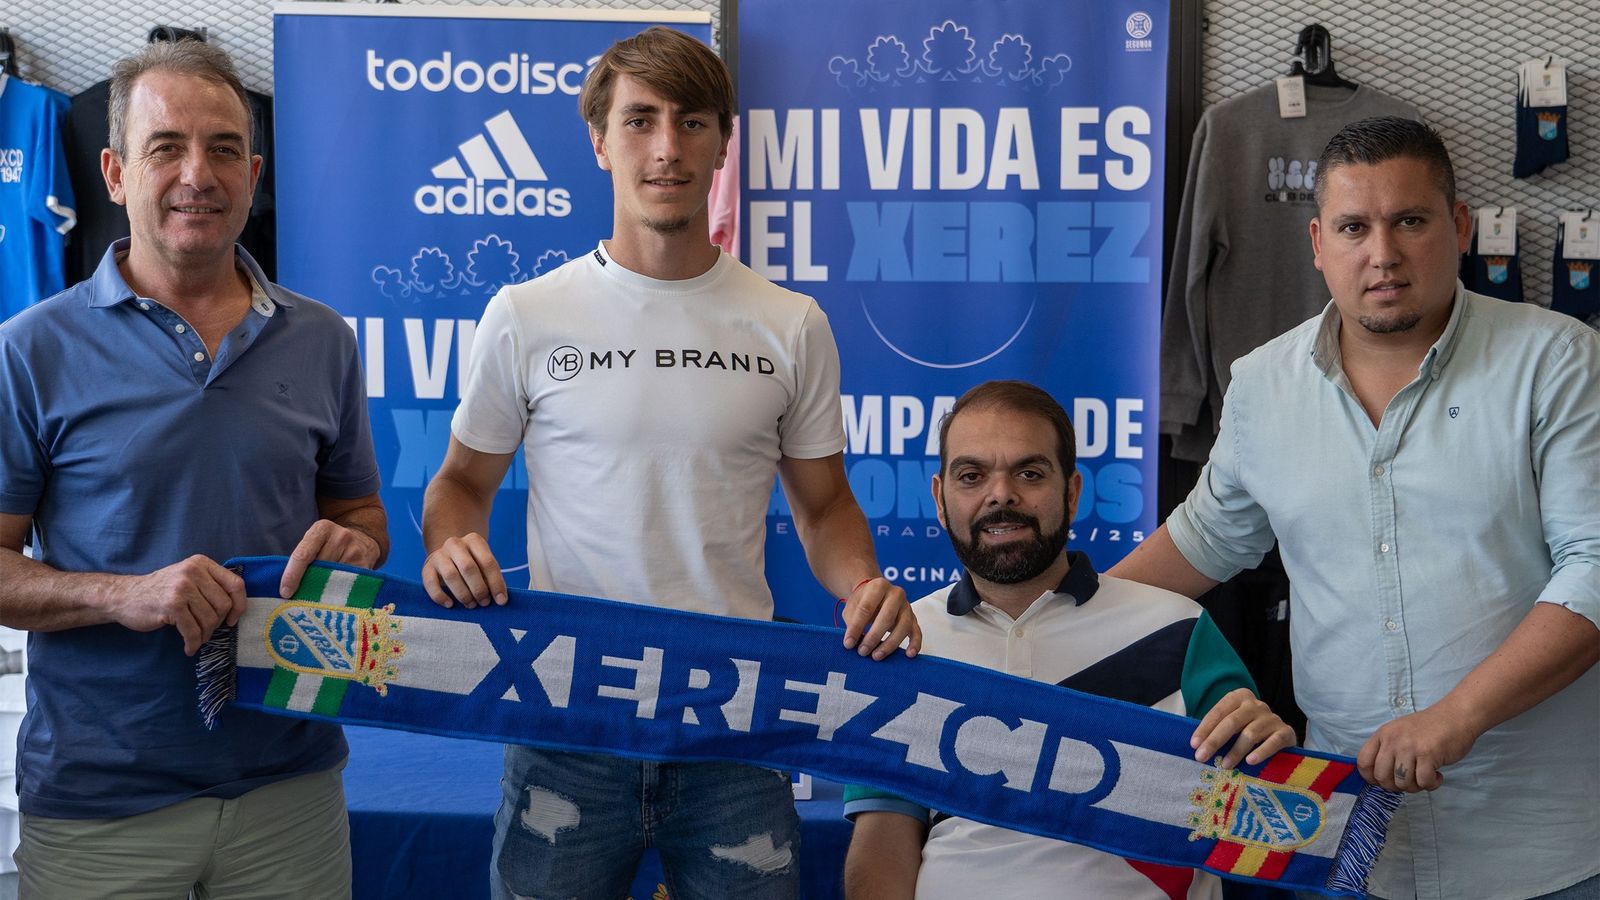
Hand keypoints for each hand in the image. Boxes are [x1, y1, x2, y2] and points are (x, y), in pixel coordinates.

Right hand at [114, 556, 245, 655]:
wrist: (124, 596)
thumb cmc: (161, 590)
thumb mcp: (187, 577)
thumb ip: (210, 584)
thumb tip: (238, 607)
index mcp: (201, 563)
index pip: (236, 584)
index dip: (239, 605)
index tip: (232, 619)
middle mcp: (193, 572)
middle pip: (224, 605)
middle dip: (217, 623)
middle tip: (206, 630)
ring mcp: (182, 588)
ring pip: (209, 620)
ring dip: (204, 635)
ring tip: (196, 638)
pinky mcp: (171, 605)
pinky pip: (193, 631)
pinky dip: (193, 643)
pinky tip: (189, 648)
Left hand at [280, 519, 383, 598]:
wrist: (364, 541)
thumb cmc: (330, 546)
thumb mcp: (316, 541)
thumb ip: (303, 556)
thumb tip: (286, 588)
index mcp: (323, 528)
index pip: (303, 555)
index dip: (292, 575)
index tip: (285, 592)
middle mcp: (341, 537)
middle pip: (317, 569)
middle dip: (308, 583)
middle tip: (301, 596)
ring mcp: (355, 552)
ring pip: (331, 580)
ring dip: (322, 590)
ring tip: (319, 595)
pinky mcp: (365, 567)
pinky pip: (346, 585)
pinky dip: (337, 592)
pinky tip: (333, 595)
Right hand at [421, 533, 506, 608]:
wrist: (447, 555)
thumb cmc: (472, 564)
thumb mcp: (483, 565)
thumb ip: (490, 578)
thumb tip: (500, 599)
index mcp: (474, 540)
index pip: (488, 562)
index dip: (496, 583)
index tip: (501, 601)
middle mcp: (455, 544)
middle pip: (468, 567)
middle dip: (479, 589)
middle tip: (484, 603)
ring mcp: (439, 555)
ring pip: (451, 575)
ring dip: (463, 594)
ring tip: (471, 605)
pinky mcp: (426, 568)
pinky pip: (430, 584)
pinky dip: (440, 596)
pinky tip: (450, 604)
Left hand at [841, 577, 920, 659]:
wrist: (875, 594)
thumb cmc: (862, 602)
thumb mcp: (852, 607)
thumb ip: (852, 622)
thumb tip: (852, 643)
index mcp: (878, 586)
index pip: (866, 608)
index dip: (856, 627)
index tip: (848, 643)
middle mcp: (896, 594)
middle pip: (887, 616)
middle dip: (873, 636)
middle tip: (863, 651)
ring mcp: (907, 606)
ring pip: (903, 626)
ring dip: (890, 643)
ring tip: (876, 656)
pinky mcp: (913, 619)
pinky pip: (917, 632)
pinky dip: (915, 644)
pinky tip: (909, 654)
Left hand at [1190, 687, 1296, 768]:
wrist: (1281, 735)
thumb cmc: (1248, 729)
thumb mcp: (1232, 724)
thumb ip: (1217, 729)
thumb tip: (1196, 745)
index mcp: (1239, 697)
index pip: (1218, 712)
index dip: (1204, 728)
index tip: (1194, 745)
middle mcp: (1256, 705)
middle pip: (1232, 722)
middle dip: (1214, 741)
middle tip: (1201, 757)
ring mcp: (1272, 717)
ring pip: (1250, 733)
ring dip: (1235, 751)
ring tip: (1224, 765)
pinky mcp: (1286, 732)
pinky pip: (1273, 742)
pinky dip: (1261, 752)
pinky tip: (1250, 762)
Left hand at [1357, 704, 1477, 792]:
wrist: (1456, 715)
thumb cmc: (1429, 728)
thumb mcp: (1399, 732)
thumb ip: (1387, 750)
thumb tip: (1378, 778)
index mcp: (1383, 734)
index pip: (1363, 762)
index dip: (1371, 777)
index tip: (1384, 781)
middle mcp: (1393, 740)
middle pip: (1381, 777)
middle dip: (1395, 786)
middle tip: (1410, 781)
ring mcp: (1410, 747)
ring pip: (1402, 783)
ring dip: (1415, 787)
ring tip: (1424, 777)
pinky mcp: (1428, 754)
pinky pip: (1423, 782)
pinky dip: (1431, 784)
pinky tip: (1437, 776)